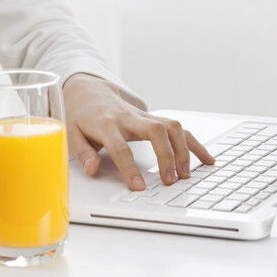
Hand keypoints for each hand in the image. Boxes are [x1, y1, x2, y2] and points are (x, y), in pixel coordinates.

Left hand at [62, 73, 214, 190]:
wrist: (89, 90)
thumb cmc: (80, 115)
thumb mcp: (70, 132)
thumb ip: (82, 152)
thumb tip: (92, 169)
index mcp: (106, 124)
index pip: (120, 147)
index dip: (130, 168)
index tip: (139, 187)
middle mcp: (128, 118)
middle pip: (155, 131)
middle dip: (166, 156)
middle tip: (170, 180)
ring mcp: (143, 116)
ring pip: (171, 126)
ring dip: (183, 150)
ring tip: (186, 175)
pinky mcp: (153, 118)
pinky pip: (177, 128)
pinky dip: (194, 143)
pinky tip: (206, 159)